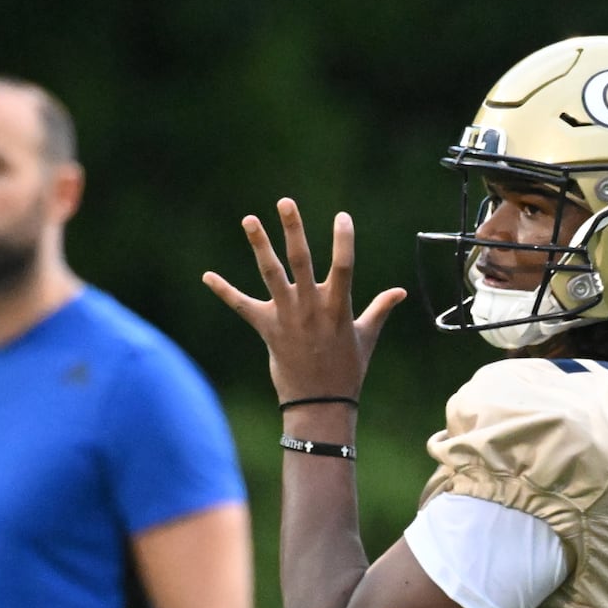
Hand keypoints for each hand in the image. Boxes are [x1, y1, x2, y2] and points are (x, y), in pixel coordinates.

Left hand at [202, 198, 406, 402]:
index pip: (344, 266)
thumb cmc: (348, 370)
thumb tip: (401, 292)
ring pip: (271, 274)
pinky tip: (207, 277)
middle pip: (301, 261)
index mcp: (339, 307)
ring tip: (249, 219)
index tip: (342, 216)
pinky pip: (242, 306)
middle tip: (285, 202)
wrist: (320, 404)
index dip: (344, 240)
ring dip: (259, 245)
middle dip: (293, 230)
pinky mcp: (267, 329)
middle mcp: (311, 307)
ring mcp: (287, 317)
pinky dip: (224, 291)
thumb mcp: (367, 337)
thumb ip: (380, 309)